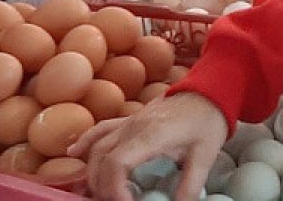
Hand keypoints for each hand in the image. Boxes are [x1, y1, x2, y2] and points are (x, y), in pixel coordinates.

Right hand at [70, 93, 228, 200]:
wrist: (208, 91)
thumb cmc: (207, 121)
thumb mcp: (205, 157)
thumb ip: (190, 186)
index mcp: (150, 135)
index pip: (117, 163)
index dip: (113, 189)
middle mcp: (133, 127)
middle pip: (101, 158)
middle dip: (101, 186)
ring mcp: (128, 121)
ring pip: (97, 146)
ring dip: (93, 171)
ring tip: (100, 193)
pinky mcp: (129, 119)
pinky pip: (101, 129)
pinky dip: (85, 142)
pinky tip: (73, 153)